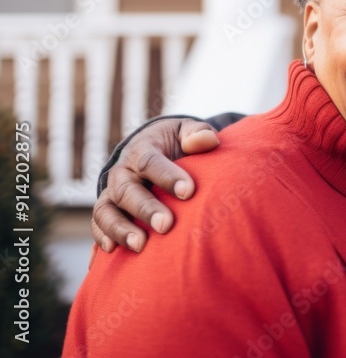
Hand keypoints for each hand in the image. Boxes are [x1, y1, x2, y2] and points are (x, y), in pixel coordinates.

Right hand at [91, 119, 218, 252]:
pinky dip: (102, 239)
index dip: (168, 176)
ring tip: (140, 246)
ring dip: (120, 229)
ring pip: (106, 211)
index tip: (189, 192)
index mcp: (142, 150)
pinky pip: (98, 226)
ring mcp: (112, 194)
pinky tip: (110, 254)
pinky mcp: (108, 212)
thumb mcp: (186, 131)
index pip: (151, 162)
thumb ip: (197, 133)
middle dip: (146, 209)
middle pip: (127, 190)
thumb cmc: (175, 143)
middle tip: (166, 225)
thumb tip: (206, 141)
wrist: (151, 151)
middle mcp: (122, 173)